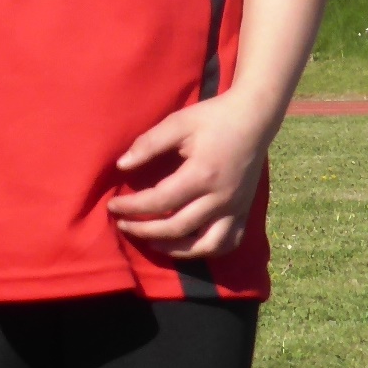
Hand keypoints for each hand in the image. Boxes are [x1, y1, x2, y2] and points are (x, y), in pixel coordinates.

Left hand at [108, 96, 277, 258]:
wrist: (254, 118)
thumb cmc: (213, 118)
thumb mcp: (177, 124)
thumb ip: (148, 145)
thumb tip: (121, 165)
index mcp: (201, 176)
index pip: (159, 201)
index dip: (132, 207)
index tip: (112, 207)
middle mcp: (220, 198)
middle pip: (177, 228)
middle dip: (145, 231)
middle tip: (123, 226)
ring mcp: (236, 208)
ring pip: (206, 245)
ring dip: (177, 250)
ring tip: (153, 244)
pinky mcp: (245, 211)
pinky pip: (229, 242)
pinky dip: (208, 250)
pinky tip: (189, 246)